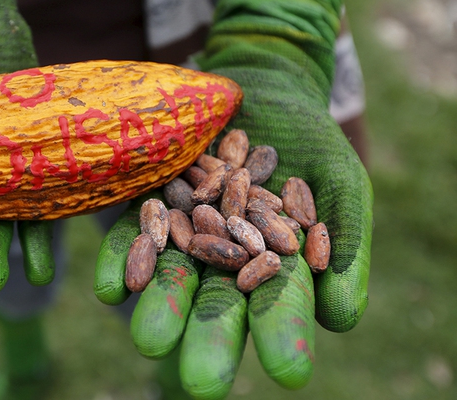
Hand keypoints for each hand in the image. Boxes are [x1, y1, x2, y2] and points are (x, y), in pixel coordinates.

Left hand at [95, 0, 371, 396]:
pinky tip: (111, 287)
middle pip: (216, 302)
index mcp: (271, 267)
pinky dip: (123, 259)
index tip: (289, 374)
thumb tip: (342, 320)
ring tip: (148, 339)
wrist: (260, 87)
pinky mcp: (150, 200)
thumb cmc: (310, 140)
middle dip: (208, 338)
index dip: (283, 337)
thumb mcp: (341, 185)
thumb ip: (345, 246)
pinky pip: (134, 232)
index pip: (279, 308)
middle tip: (199, 382)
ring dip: (160, 305)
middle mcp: (221, 260)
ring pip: (172, 273)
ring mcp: (182, 231)